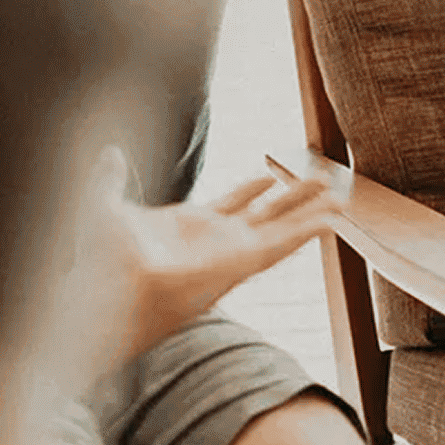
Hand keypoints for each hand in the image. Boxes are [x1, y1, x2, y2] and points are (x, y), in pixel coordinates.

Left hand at [98, 165, 336, 360]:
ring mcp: (234, 251)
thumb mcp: (105, 208)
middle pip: (268, 213)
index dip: (253, 187)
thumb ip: (107, 179)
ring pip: (284, 226)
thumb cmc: (102, 262)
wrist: (110, 290)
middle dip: (295, 196)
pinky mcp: (244, 261)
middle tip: (322, 179)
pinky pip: (285, 242)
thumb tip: (108, 153)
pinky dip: (310, 230)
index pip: (233, 203)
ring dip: (313, 212)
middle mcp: (219, 240)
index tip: (269, 174)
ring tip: (342, 198)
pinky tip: (334, 219)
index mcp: (193, 227)